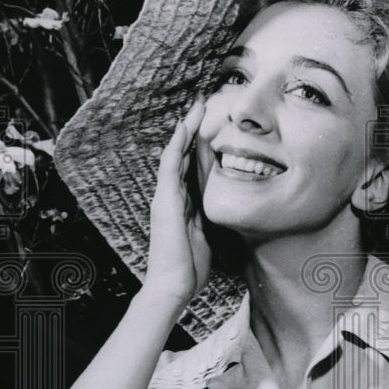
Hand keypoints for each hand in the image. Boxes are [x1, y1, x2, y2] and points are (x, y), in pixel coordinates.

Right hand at [143, 95, 212, 307]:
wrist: (173, 285)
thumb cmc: (190, 267)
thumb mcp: (207, 236)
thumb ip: (210, 220)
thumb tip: (224, 211)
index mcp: (184, 203)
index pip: (193, 166)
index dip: (202, 145)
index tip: (214, 124)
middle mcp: (173, 195)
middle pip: (183, 153)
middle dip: (193, 128)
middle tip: (204, 102)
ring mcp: (166, 196)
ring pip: (176, 153)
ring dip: (186, 128)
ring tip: (196, 106)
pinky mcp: (165, 200)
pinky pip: (170, 165)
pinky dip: (177, 145)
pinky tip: (185, 127)